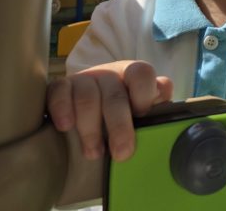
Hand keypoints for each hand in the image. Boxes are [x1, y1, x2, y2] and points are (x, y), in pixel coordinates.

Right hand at [47, 60, 172, 161]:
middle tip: (122, 153)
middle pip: (115, 95)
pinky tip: (66, 127)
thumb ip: (157, 103)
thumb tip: (166, 106)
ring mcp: (84, 79)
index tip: (142, 115)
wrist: (89, 101)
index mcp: (133, 73)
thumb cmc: (123, 106)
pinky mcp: (61, 86)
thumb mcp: (142, 104)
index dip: (143, 94)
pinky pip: (59, 92)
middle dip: (119, 126)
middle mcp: (109, 73)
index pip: (142, 73)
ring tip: (94, 153)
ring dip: (91, 129)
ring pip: (87, 98)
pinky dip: (62, 109)